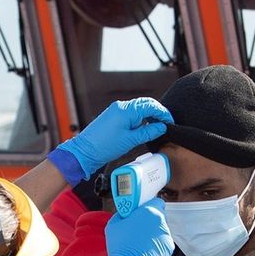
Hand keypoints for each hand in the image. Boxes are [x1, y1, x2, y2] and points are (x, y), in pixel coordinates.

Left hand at [53, 98, 172, 181]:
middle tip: (165, 124)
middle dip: (157, 113)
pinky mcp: (113, 116)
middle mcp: (121, 106)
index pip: (150, 105)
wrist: (84, 151)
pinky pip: (131, 114)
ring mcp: (116, 110)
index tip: (170, 122)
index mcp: (126, 110)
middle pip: (145, 104)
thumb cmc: (104, 146)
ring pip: (138, 109)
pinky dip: (140, 119)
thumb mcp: (130, 140)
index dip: (163, 113)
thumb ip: (148, 132)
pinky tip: (143, 128)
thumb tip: (161, 127)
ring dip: (149, 116)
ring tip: (156, 128)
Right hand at [104, 197, 172, 255]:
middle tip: (138, 225)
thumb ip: (123, 213)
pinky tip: (146, 248)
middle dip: (150, 219)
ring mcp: (166, 235)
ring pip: (160, 228)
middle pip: (158, 215)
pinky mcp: (169, 247)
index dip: (148, 205)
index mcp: (149, 212)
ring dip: (153, 231)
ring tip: (140, 240)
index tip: (142, 208)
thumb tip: (126, 212)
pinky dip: (156, 243)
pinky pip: (163, 241)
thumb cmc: (121, 247)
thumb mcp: (114, 224)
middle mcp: (161, 222)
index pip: (156, 201)